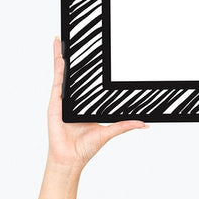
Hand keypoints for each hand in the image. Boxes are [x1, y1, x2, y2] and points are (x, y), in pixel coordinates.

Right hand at [46, 37, 148, 169]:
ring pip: (63, 74)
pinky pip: (57, 81)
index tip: (97, 56)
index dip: (91, 70)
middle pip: (74, 75)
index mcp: (85, 105)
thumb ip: (124, 125)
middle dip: (75, 58)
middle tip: (79, 40)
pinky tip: (60, 56)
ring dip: (62, 57)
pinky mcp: (55, 102)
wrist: (70, 159)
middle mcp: (73, 100)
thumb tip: (143, 123)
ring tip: (64, 40)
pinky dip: (58, 68)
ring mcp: (63, 99)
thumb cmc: (85, 148)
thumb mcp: (109, 132)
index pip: (89, 83)